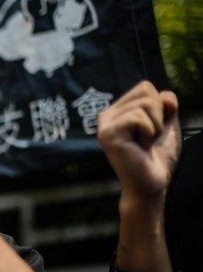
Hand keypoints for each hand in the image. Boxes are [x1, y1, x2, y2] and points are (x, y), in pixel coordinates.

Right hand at [97, 80, 179, 201]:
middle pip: (145, 90)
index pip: (145, 87)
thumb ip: (166, 105)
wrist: (152, 183)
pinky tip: (139, 148)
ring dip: (154, 127)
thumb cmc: (158, 157)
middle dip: (158, 114)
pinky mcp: (108, 134)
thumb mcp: (167, 124)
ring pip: (145, 103)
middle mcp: (107, 115)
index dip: (160, 107)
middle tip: (148, 138)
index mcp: (117, 111)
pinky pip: (139, 117)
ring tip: (143, 144)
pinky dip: (148, 133)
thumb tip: (165, 95)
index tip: (152, 130)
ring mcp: (105, 124)